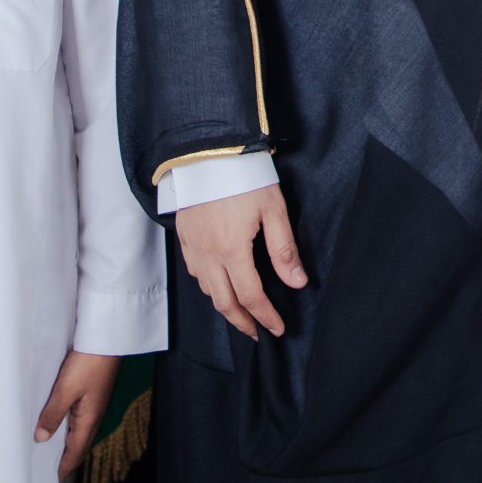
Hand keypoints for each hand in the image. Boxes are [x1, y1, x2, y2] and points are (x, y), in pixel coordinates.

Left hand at [36, 350, 120, 480]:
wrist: (107, 339)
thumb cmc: (88, 364)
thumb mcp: (65, 390)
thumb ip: (53, 415)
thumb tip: (41, 438)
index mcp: (89, 421)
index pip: (74, 454)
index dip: (63, 469)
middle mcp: (93, 417)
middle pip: (77, 446)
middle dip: (64, 460)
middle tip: (46, 471)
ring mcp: (93, 406)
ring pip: (77, 432)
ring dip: (64, 443)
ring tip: (46, 451)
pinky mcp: (91, 394)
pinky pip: (77, 418)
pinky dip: (66, 427)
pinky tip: (55, 423)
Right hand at [175, 184, 306, 338]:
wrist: (207, 150)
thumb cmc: (244, 175)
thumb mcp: (273, 209)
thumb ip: (283, 249)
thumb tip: (297, 282)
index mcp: (232, 250)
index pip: (251, 296)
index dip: (266, 317)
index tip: (278, 328)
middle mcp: (208, 254)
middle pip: (224, 302)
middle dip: (242, 322)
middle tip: (257, 333)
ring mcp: (192, 246)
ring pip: (207, 290)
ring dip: (224, 306)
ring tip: (241, 312)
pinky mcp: (184, 236)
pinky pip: (194, 272)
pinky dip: (208, 286)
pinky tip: (219, 284)